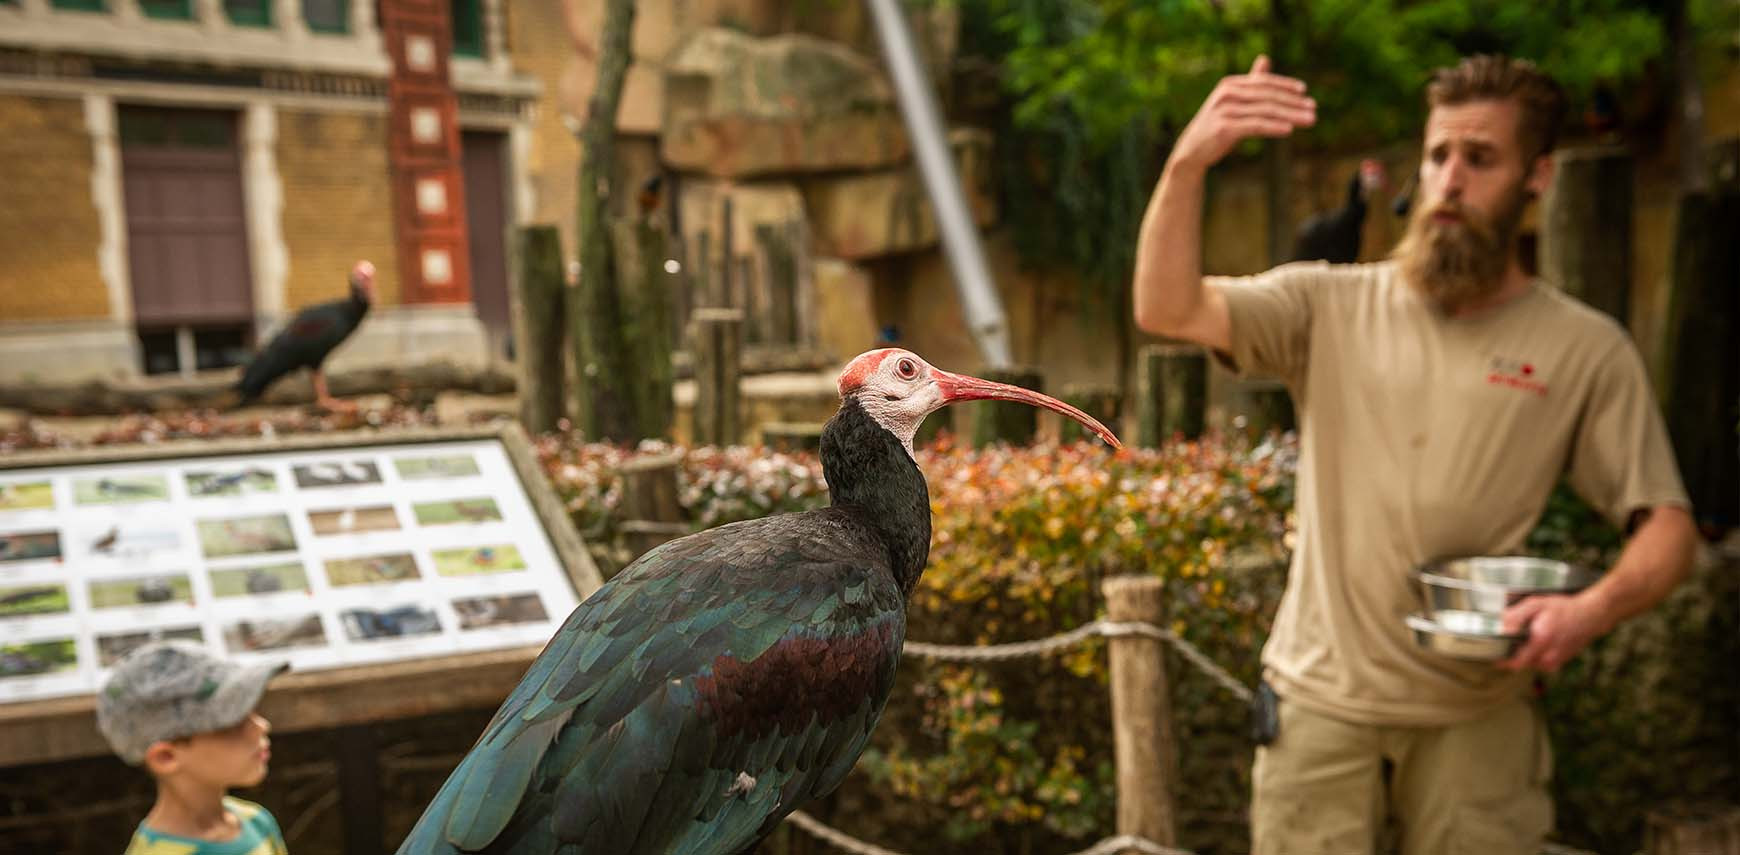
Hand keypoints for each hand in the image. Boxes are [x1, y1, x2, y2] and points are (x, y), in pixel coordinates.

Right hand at [1170, 55, 1315, 172]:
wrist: (1192, 149)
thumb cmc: (1217, 124)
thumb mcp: (1233, 100)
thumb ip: (1250, 82)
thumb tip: (1265, 58)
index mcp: (1231, 85)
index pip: (1264, 82)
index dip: (1285, 85)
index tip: (1305, 91)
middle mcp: (1227, 94)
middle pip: (1268, 96)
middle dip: (1294, 102)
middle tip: (1314, 109)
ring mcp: (1225, 111)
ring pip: (1265, 110)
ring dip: (1291, 115)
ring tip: (1309, 120)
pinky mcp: (1224, 128)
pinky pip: (1255, 125)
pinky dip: (1274, 126)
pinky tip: (1289, 129)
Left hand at [1496, 593, 1609, 672]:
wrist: (1592, 615)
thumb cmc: (1563, 608)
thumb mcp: (1536, 604)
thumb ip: (1515, 616)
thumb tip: (1499, 628)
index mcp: (1540, 642)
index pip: (1514, 663)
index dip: (1501, 660)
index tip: (1493, 652)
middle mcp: (1548, 656)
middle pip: (1520, 663)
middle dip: (1512, 653)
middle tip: (1510, 639)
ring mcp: (1555, 661)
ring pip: (1530, 663)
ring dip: (1525, 653)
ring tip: (1528, 636)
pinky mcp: (1560, 662)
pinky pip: (1540, 662)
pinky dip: (1536, 653)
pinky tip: (1539, 639)